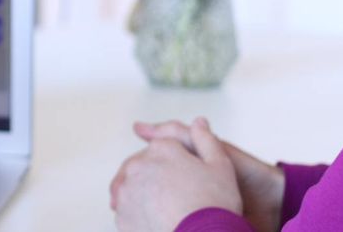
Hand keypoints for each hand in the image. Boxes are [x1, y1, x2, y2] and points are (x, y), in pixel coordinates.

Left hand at [110, 118, 242, 231]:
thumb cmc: (215, 204)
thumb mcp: (221, 166)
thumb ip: (206, 140)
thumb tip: (199, 121)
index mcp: (161, 149)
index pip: (164, 149)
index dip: (179, 164)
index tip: (189, 180)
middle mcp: (138, 165)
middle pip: (146, 167)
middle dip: (159, 178)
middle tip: (179, 198)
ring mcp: (126, 191)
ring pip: (134, 188)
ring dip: (146, 195)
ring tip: (168, 211)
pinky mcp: (121, 215)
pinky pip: (129, 211)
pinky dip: (139, 214)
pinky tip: (158, 222)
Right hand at [132, 119, 284, 231]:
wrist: (277, 205)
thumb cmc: (246, 173)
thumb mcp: (207, 148)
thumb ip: (177, 134)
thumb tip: (137, 127)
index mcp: (182, 168)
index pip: (145, 170)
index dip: (129, 178)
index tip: (117, 189)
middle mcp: (183, 187)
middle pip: (146, 192)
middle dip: (131, 199)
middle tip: (118, 206)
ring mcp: (190, 207)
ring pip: (155, 211)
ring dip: (141, 215)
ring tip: (130, 219)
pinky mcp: (200, 225)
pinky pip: (171, 225)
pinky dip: (157, 226)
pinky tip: (147, 229)